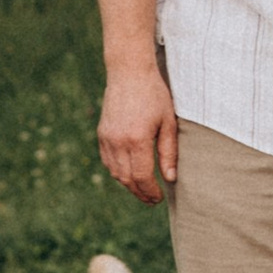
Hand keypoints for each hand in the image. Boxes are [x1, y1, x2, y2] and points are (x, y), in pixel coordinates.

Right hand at [98, 61, 178, 205]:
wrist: (129, 72)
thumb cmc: (154, 95)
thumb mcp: (167, 122)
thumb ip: (168, 152)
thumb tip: (170, 178)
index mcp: (137, 140)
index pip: (142, 177)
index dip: (151, 192)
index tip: (159, 198)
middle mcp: (119, 142)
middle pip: (127, 179)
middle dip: (140, 193)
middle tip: (152, 200)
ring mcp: (107, 138)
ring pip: (115, 173)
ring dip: (129, 184)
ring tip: (143, 189)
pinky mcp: (102, 134)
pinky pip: (108, 161)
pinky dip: (118, 171)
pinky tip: (130, 173)